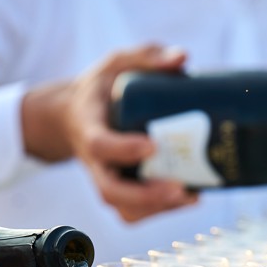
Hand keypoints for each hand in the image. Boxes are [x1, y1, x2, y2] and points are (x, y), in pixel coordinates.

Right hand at [23, 44, 198, 221]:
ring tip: (190, 195)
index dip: (123, 149)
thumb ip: (147, 55)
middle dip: (146, 197)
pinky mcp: (121, 190)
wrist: (77, 115)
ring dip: (158, 209)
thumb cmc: (101, 88)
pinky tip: (190, 196)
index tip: (152, 145)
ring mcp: (107, 180)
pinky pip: (136, 211)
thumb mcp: (117, 63)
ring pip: (125, 209)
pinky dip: (162, 210)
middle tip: (179, 188)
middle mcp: (95, 162)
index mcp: (89, 128)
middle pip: (110, 192)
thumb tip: (182, 57)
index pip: (99, 145)